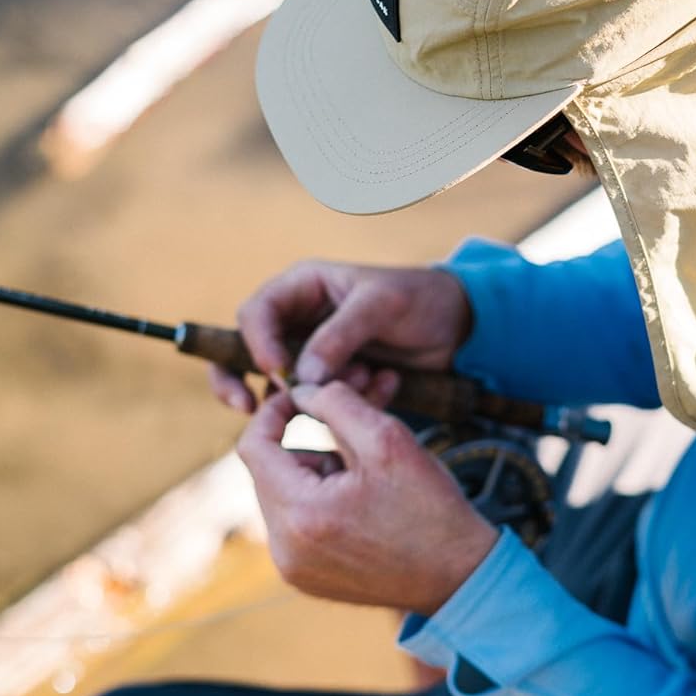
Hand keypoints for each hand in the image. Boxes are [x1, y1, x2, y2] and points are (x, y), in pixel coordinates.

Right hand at [209, 261, 472, 413]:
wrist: (457, 327)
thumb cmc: (420, 300)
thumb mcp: (382, 305)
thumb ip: (340, 335)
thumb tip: (300, 375)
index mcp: (302, 287)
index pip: (256, 313)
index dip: (257, 342)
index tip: (278, 371)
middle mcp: (296, 320)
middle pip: (243, 349)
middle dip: (238, 378)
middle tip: (248, 408)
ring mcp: (309, 353)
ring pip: (271, 383)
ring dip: (304, 396)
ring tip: (358, 384)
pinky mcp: (327, 381)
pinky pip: (310, 402)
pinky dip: (334, 406)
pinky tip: (380, 388)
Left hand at [236, 379, 497, 615]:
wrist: (460, 576)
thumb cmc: (429, 508)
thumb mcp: (387, 439)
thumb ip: (336, 403)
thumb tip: (302, 390)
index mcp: (301, 514)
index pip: (253, 447)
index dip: (273, 412)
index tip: (302, 395)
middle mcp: (285, 549)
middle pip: (268, 471)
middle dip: (302, 439)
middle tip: (347, 422)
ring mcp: (294, 569)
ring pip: (283, 495)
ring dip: (314, 468)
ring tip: (363, 464)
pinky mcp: (307, 578)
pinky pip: (296, 523)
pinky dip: (319, 499)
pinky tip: (359, 495)